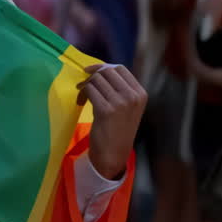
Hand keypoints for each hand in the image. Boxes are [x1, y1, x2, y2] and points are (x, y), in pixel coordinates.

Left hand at [77, 64, 146, 179]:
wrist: (114, 153)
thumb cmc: (118, 129)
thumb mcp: (126, 106)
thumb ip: (119, 89)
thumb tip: (98, 69)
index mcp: (140, 93)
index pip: (120, 68)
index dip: (103, 67)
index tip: (91, 72)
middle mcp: (133, 96)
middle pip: (107, 71)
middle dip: (92, 76)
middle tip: (84, 85)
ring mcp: (121, 103)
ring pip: (96, 79)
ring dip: (85, 85)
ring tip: (82, 96)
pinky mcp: (106, 110)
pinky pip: (89, 89)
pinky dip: (82, 93)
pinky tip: (81, 102)